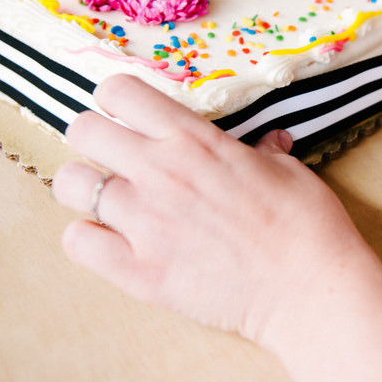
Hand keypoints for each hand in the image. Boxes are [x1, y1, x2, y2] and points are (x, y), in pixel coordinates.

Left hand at [52, 74, 375, 344]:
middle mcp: (160, 172)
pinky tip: (110, 242)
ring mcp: (144, 223)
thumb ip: (263, 150)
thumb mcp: (288, 169)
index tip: (129, 117)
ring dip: (86, 190)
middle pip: (82, 130)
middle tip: (114, 158)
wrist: (311, 289)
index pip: (119, 92)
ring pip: (69, 185)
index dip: (118, 101)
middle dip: (93, 139)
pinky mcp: (139, 272)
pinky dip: (87, 239)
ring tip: (111, 203)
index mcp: (194, 139)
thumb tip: (267, 143)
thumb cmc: (307, 224)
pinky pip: (78, 243)